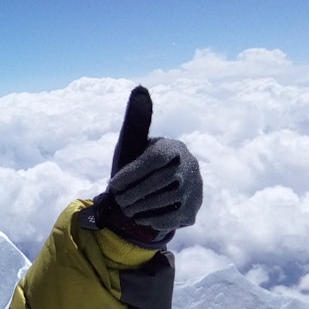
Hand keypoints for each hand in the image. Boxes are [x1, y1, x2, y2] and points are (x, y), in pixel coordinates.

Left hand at [82, 86, 202, 249]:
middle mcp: (190, 165)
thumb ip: (135, 120)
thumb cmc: (135, 167)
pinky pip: (173, 218)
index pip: (156, 158)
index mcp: (174, 147)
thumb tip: (140, 88)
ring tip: (126, 209)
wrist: (146, 198)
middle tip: (118, 200)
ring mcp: (195, 189)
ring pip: (168, 200)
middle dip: (134, 193)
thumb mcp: (131, 144)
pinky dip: (153, 220)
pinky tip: (140, 217)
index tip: (112, 184)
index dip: (132, 173)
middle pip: (163, 181)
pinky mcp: (193, 210)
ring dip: (142, 207)